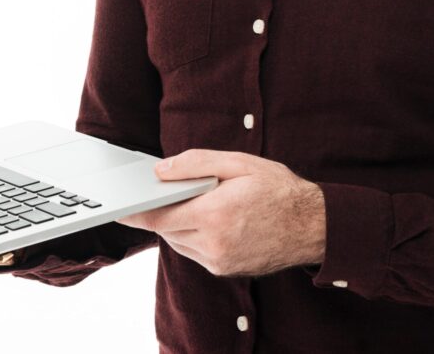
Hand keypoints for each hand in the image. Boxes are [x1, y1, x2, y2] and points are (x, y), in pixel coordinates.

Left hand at [115, 149, 324, 277]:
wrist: (312, 225)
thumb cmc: (277, 188)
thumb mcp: (237, 163)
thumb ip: (195, 164)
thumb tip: (161, 170)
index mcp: (214, 214)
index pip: (160, 217)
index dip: (137, 212)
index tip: (120, 206)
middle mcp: (213, 244)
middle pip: (167, 230)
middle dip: (164, 211)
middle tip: (168, 191)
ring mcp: (219, 261)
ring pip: (179, 242)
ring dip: (179, 223)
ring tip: (200, 201)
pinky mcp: (225, 270)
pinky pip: (195, 252)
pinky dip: (194, 235)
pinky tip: (211, 218)